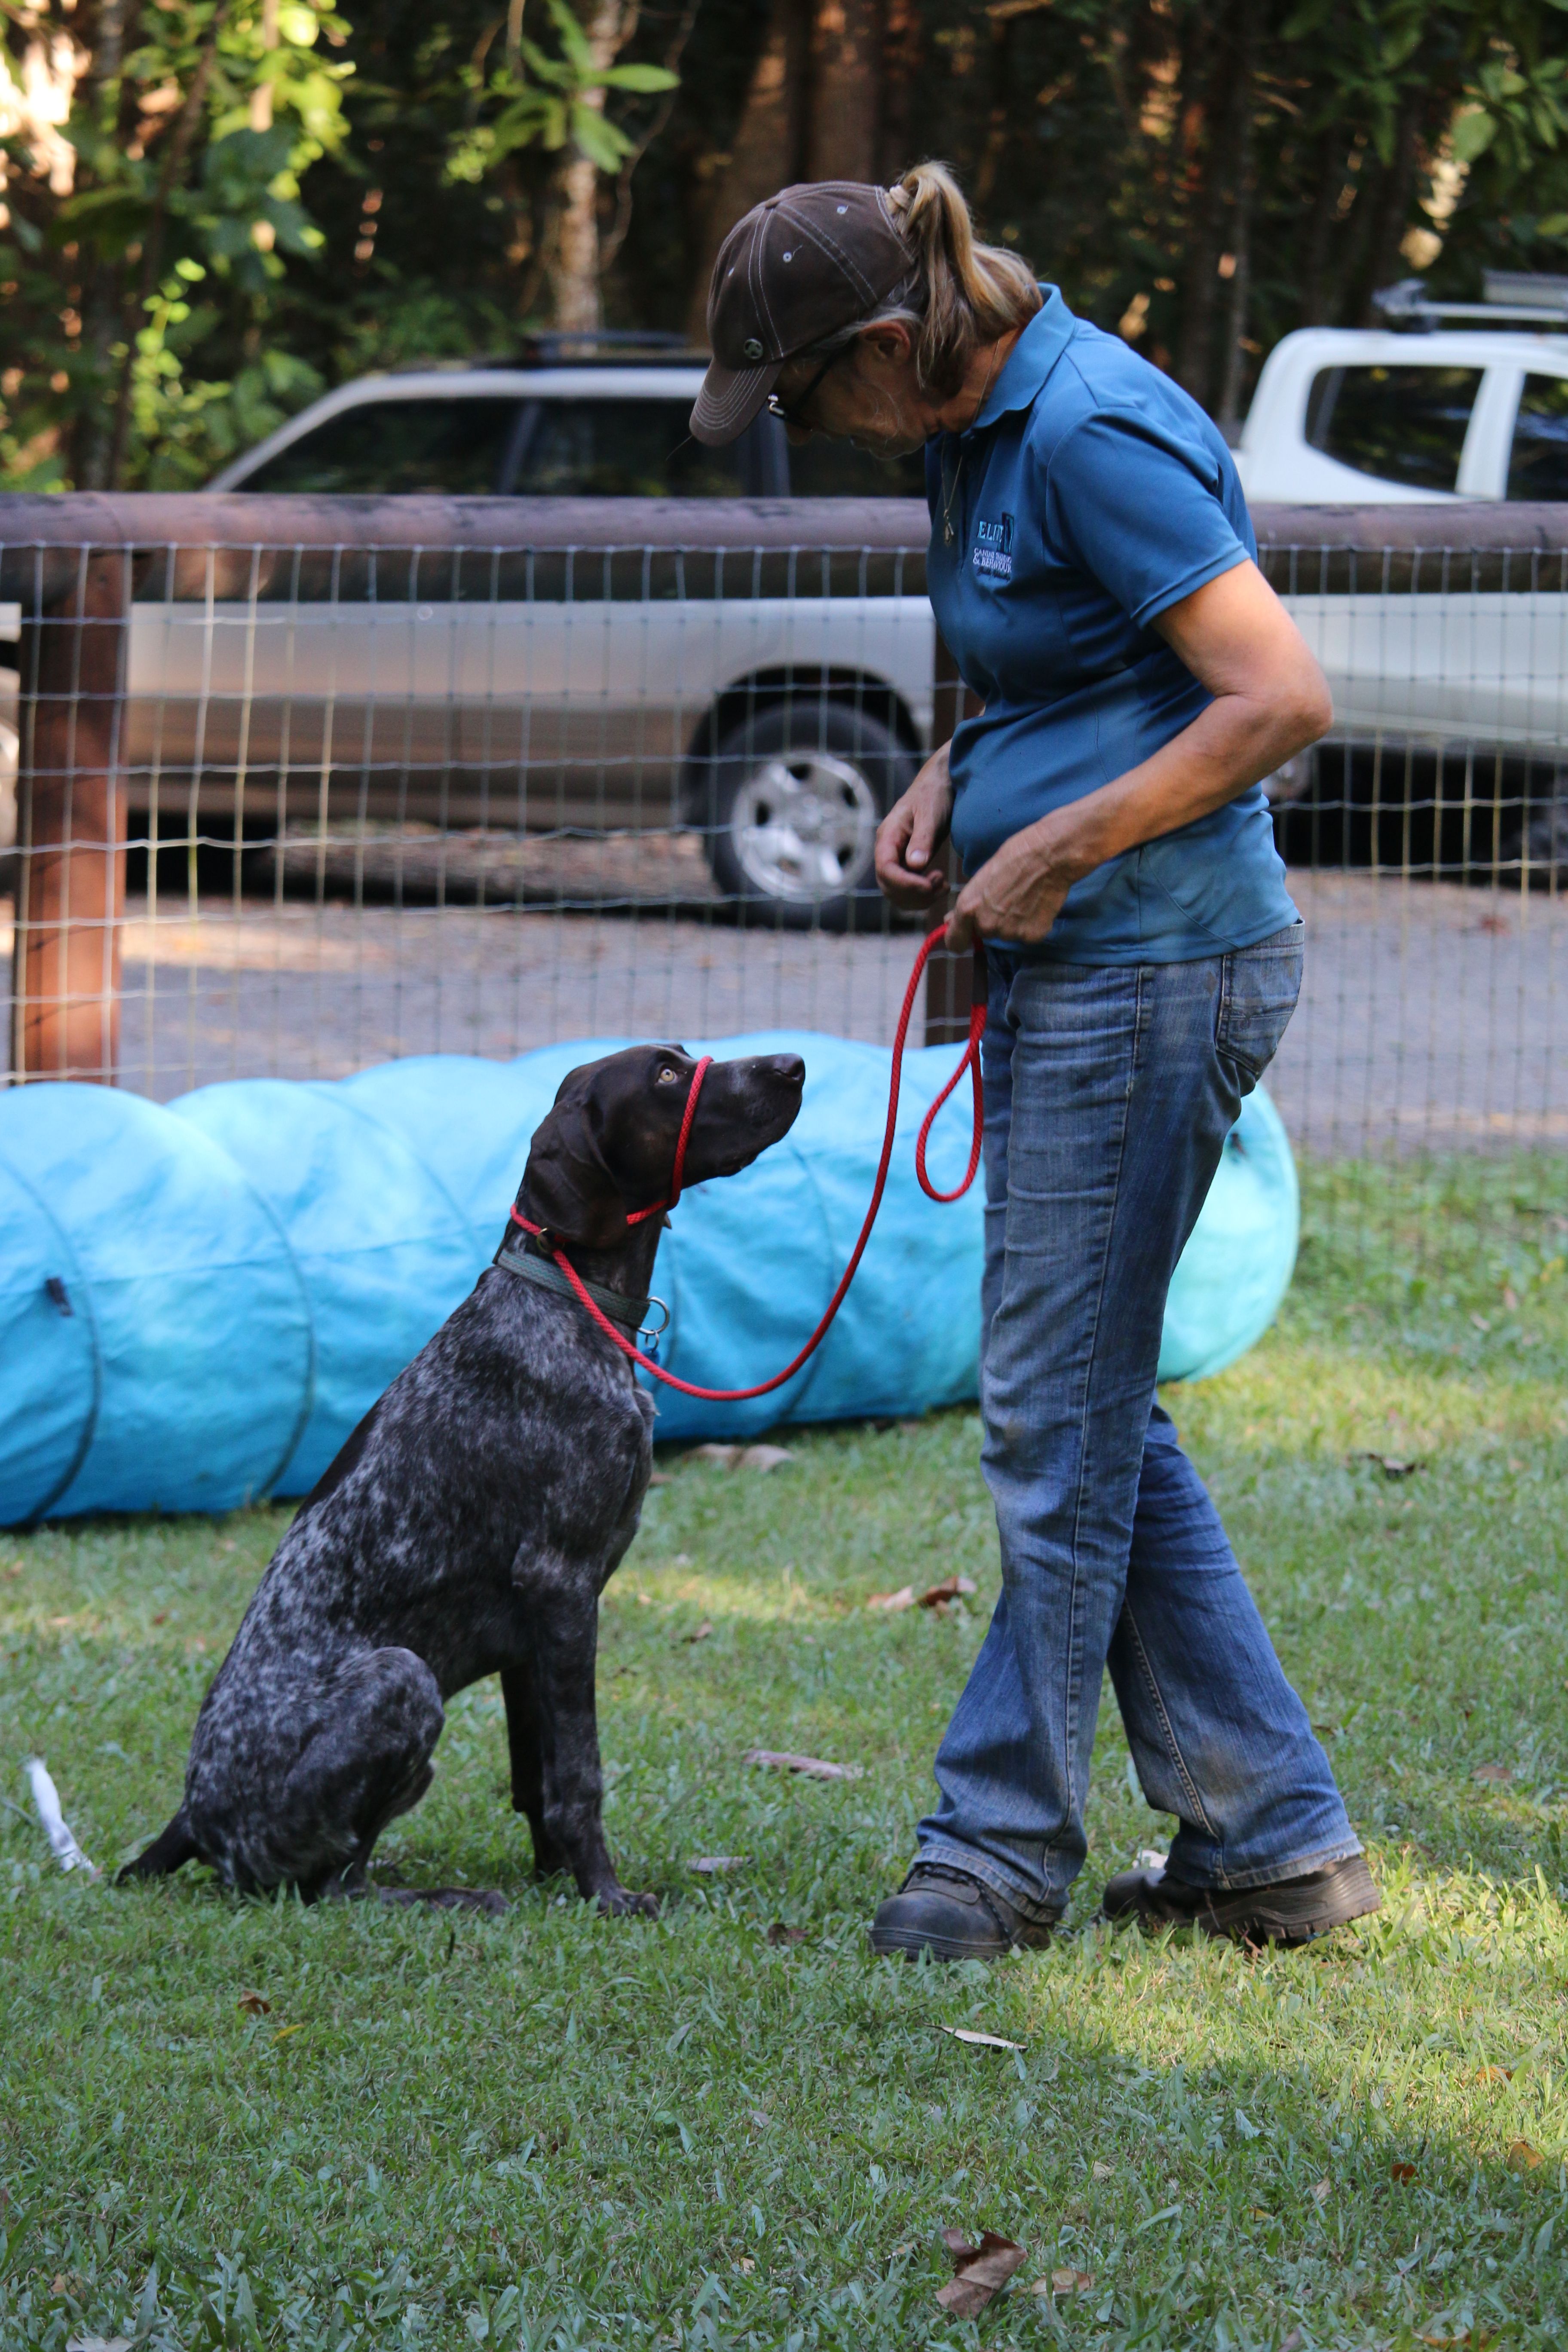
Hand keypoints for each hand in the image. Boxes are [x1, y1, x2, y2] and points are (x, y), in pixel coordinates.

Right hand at [874, 746, 952, 912]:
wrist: (940, 785)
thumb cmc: (934, 794)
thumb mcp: (930, 814)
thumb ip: (922, 839)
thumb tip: (915, 865)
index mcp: (888, 836)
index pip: (885, 869)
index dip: (905, 883)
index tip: (930, 884)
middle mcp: (888, 850)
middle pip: (888, 886)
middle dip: (914, 893)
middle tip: (941, 884)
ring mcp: (897, 859)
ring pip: (897, 893)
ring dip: (920, 898)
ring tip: (943, 886)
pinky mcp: (908, 865)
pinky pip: (908, 889)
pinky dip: (923, 895)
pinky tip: (940, 885)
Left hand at [944, 818, 1075, 953]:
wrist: (1049, 855)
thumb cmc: (1015, 857)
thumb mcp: (982, 877)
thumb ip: (967, 904)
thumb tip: (950, 920)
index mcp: (967, 908)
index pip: (954, 942)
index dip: (960, 938)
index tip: (966, 934)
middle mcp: (986, 925)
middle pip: (985, 933)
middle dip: (993, 920)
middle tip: (1008, 898)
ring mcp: (1010, 933)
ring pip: (1007, 934)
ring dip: (1014, 922)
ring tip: (1025, 897)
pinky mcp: (1032, 936)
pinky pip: (1028, 935)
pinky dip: (1033, 924)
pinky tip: (1037, 903)